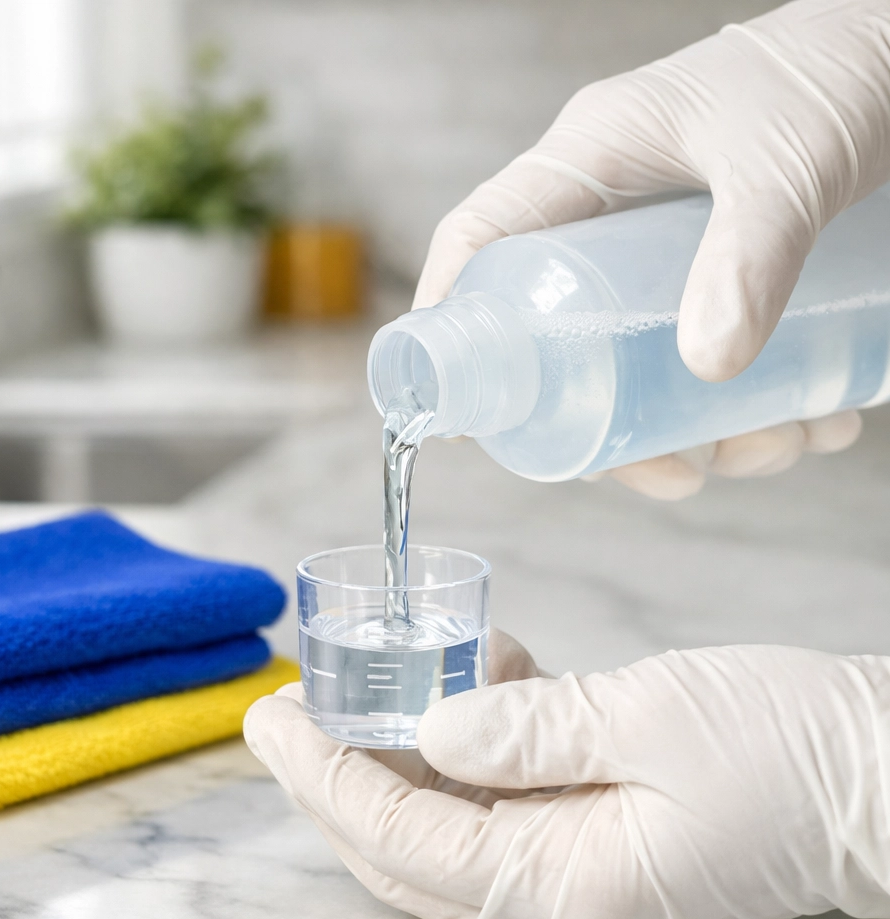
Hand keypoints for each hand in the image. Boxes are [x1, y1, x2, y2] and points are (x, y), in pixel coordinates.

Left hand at [244, 630, 889, 918]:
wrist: (885, 769)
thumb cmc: (790, 743)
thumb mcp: (648, 715)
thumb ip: (529, 728)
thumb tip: (432, 729)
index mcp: (574, 884)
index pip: (408, 839)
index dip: (328, 780)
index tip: (271, 720)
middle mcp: (567, 898)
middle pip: (412, 849)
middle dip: (336, 780)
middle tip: (283, 712)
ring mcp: (585, 874)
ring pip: (449, 827)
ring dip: (395, 762)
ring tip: (352, 694)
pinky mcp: (603, 837)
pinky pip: (508, 801)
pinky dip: (471, 745)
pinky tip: (468, 680)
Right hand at [414, 0, 887, 498]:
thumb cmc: (842, 68)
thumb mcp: (787, 166)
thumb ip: (748, 259)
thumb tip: (705, 370)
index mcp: (589, 161)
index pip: (481, 243)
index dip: (452, 327)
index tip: (459, 420)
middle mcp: (612, 212)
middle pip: (559, 340)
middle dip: (612, 425)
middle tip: (676, 473)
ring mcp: (664, 249)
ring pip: (636, 364)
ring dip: (697, 429)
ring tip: (780, 443)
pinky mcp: (715, 270)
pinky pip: (699, 355)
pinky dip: (749, 407)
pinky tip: (812, 420)